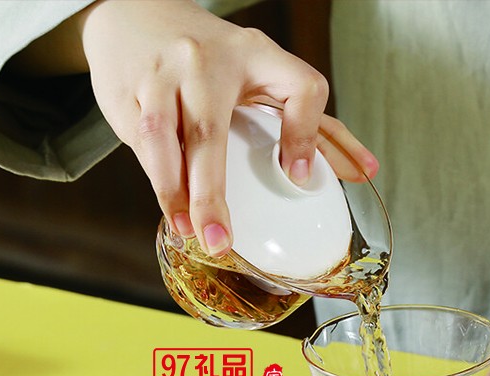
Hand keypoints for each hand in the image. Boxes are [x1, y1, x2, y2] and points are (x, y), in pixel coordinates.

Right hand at [78, 0, 378, 255]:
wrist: (135, 13)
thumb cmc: (212, 57)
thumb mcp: (263, 75)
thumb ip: (307, 122)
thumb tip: (360, 171)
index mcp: (255, 54)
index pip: (298, 85)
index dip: (305, 134)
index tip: (297, 178)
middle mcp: (206, 62)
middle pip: (210, 132)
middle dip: (211, 193)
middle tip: (220, 239)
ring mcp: (162, 76)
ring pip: (164, 139)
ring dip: (174, 194)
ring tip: (188, 232)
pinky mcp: (129, 91)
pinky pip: (142, 144)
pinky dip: (155, 181)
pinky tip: (169, 209)